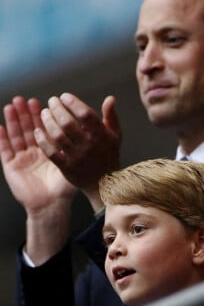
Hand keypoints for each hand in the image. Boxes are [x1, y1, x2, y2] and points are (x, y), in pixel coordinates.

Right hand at [0, 97, 76, 212]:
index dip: (46, 116)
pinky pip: (5, 151)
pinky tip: (0, 127)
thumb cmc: (65, 187)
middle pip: (30, 128)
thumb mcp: (75, 164)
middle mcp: (35, 152)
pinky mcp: (11, 167)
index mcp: (50, 150)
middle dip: (28, 114)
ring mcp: (22, 158)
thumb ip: (82, 147)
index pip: (47, 128)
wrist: (52, 206)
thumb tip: (93, 132)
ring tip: (12, 106)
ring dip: (14, 121)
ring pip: (17, 136)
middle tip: (29, 100)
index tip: (48, 102)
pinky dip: (2, 139)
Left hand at [34, 93, 121, 210]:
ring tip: (44, 113)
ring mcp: (77, 156)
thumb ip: (111, 116)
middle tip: (52, 101)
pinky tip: (38, 131)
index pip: (86, 114)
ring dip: (48, 122)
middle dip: (57, 109)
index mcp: (102, 135)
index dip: (73, 103)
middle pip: (69, 123)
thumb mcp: (115, 135)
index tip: (64, 96)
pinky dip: (43, 140)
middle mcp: (89, 145)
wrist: (105, 183)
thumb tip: (110, 98)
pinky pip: (51, 152)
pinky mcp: (67, 167)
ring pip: (58, 135)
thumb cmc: (108, 155)